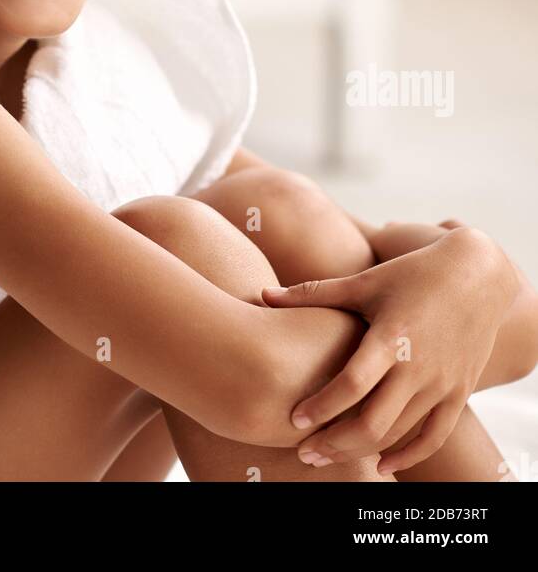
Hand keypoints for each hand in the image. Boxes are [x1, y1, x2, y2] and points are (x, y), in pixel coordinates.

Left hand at [260, 227, 517, 473]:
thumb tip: (262, 294)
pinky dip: (409, 457)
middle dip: (335, 441)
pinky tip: (382, 465)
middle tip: (303, 452)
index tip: (293, 420)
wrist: (477, 274)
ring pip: (399, 433)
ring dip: (363, 450)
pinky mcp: (460, 391)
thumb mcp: (365, 280)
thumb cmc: (412, 273)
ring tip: (328, 456)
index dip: (322, 406)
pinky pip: (434, 436)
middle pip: (373, 420)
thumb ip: (314, 293)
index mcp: (391, 336)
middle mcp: (418, 365)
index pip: (352, 384)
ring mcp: (442, 382)